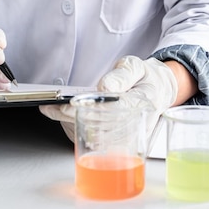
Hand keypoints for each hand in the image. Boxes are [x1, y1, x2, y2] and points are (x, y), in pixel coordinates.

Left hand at [39, 56, 177, 141]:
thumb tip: (105, 87)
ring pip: (95, 137)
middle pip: (100, 126)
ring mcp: (127, 136)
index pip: (115, 110)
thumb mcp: (136, 67)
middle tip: (50, 107)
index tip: (69, 103)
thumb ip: (122, 75)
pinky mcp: (118, 142)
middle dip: (72, 116)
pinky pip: (95, 142)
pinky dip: (76, 130)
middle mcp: (135, 123)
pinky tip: (62, 118)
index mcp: (143, 103)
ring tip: (50, 110)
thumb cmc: (145, 78)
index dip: (90, 108)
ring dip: (70, 124)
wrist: (157, 92)